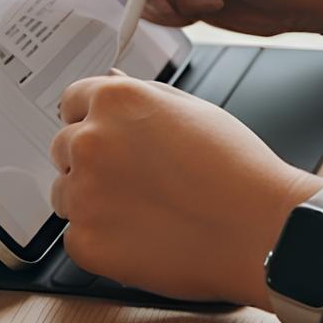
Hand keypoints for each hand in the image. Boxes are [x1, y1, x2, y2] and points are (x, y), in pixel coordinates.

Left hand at [49, 71, 317, 306]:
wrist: (259, 230)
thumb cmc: (237, 170)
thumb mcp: (192, 109)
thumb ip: (140, 94)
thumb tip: (111, 80)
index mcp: (115, 101)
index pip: (71, 101)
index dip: (92, 119)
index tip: (106, 136)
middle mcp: (91, 141)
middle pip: (63, 147)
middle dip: (92, 160)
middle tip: (136, 179)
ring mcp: (84, 194)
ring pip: (65, 193)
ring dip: (91, 199)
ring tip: (145, 209)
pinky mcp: (85, 242)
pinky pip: (76, 236)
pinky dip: (101, 239)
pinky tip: (142, 235)